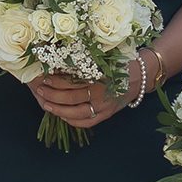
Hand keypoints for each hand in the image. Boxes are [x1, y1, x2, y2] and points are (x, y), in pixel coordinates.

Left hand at [28, 59, 144, 131]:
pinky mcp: (108, 114)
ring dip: (59, 110)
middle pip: (71, 98)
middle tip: (40, 90)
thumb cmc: (119, 63)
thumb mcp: (102, 59)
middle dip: (52, 95)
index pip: (72, 82)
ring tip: (46, 105)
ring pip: (77, 113)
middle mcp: (103, 94)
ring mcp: (105, 107)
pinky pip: (88, 122)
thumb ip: (83, 63)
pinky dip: (73, 121)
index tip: (44, 78)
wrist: (141, 76)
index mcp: (100, 77)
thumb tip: (57, 63)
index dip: (56, 82)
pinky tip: (63, 116)